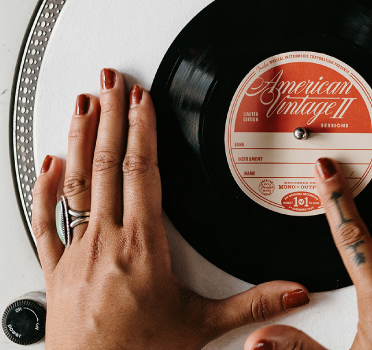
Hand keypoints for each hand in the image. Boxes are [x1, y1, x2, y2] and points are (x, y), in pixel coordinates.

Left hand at [32, 68, 309, 349]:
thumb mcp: (202, 326)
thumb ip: (251, 305)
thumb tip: (291, 291)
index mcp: (142, 246)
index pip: (141, 170)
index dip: (142, 129)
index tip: (142, 99)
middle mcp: (104, 239)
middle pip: (106, 161)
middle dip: (110, 114)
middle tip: (110, 79)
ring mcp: (75, 250)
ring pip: (76, 179)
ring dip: (79, 136)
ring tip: (83, 102)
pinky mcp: (56, 266)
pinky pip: (47, 217)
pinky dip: (46, 185)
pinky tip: (48, 161)